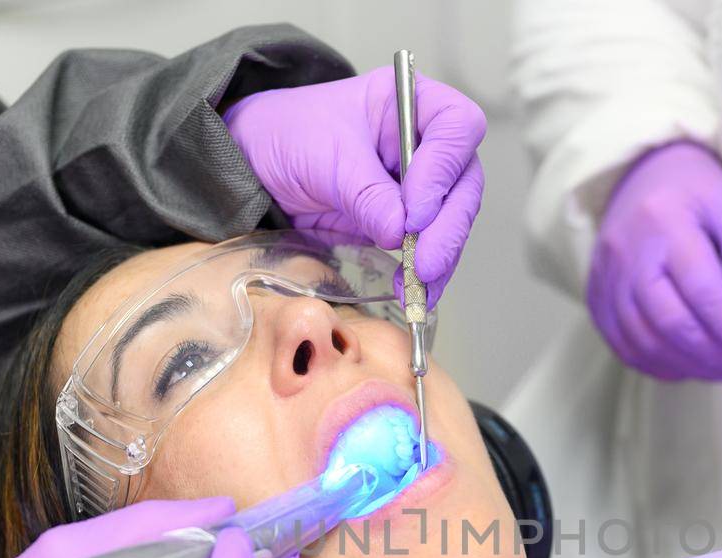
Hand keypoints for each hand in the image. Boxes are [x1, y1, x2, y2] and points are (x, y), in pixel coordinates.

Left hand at [224, 68, 485, 307]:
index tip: (415, 210)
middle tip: (424, 263)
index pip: (456, 126)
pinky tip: (412, 291)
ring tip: (417, 287)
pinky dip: (424, 274)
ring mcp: (420, 185)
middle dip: (447, 228)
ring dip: (440, 258)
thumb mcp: (325, 157)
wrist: (258, 164)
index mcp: (411, 102)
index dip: (444, 169)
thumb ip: (366, 193)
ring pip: (453, 222)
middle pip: (463, 183)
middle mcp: (425, 142)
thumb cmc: (288, 135)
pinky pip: (429, 249)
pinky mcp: (406, 223)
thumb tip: (400, 232)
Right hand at [587, 141, 721, 380]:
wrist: (643, 176)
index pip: (703, 291)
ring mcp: (606, 278)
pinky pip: (624, 346)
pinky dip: (660, 365)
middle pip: (672, 323)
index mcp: (664, 221)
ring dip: (693, 367)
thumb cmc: (699, 193)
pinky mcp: (597, 298)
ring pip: (646, 342)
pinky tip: (692, 368)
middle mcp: (627, 253)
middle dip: (718, 357)